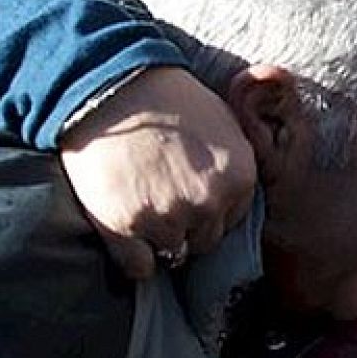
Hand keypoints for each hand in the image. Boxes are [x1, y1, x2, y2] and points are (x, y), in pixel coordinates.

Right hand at [60, 66, 256, 279]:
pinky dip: (134, 259)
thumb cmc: (171, 99)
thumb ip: (236, 161)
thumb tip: (236, 189)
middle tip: (167, 207)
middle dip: (189, 228)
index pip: (233, 220)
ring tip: (145, 215)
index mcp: (240, 178)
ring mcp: (167, 219)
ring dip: (161, 241)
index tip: (193, 201)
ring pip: (173, 254)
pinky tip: (127, 235)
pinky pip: (139, 268)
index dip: (212, 212)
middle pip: (205, 240)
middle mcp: (209, 204)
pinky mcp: (125, 228)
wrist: (116, 90)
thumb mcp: (225, 122)